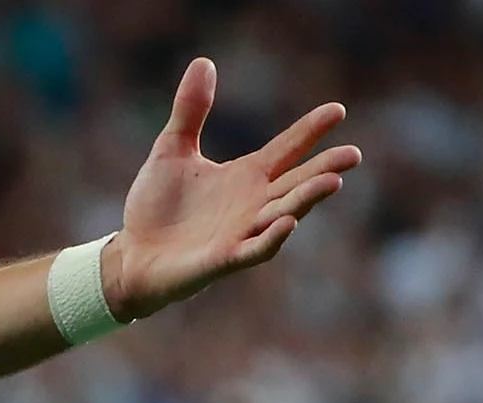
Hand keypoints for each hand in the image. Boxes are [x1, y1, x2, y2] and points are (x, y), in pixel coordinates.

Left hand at [104, 59, 361, 321]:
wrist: (130, 255)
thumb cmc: (156, 207)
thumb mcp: (172, 150)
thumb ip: (190, 111)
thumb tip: (203, 62)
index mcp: (246, 176)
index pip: (286, 149)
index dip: (310, 131)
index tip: (336, 110)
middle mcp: (252, 204)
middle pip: (296, 183)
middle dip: (324, 169)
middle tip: (352, 154)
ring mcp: (241, 233)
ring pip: (283, 214)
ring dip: (306, 199)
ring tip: (332, 182)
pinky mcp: (223, 259)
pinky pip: (255, 250)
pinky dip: (271, 238)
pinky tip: (287, 222)